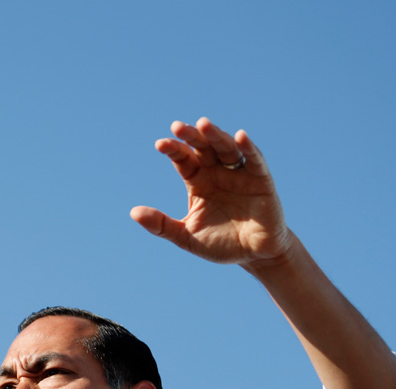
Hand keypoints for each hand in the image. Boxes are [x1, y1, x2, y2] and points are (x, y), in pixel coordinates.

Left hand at [130, 117, 293, 269]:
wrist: (254, 256)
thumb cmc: (221, 244)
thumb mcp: (186, 237)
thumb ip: (162, 225)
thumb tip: (133, 213)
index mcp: (199, 182)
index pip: (184, 161)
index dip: (174, 150)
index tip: (160, 144)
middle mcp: (218, 173)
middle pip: (203, 149)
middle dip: (192, 137)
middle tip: (178, 127)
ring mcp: (239, 174)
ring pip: (226, 149)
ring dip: (216, 136)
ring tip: (204, 125)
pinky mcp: (261, 180)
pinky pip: (255, 161)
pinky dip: (248, 148)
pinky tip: (240, 136)